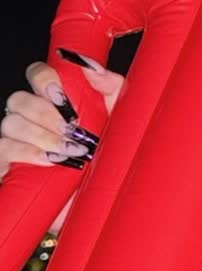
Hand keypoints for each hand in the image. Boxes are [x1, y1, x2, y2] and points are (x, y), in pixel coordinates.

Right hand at [0, 55, 124, 230]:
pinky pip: (4, 150)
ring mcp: (19, 144)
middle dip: (45, 113)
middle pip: (18, 99)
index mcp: (57, 103)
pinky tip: (50, 161)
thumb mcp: (121, 119)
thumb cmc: (112, 160)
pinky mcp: (11, 169)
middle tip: (71, 129)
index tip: (62, 94)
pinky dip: (27, 153)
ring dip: (41, 135)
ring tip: (67, 151)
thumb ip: (110, 86)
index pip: (38, 75)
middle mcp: (34, 121)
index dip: (43, 78)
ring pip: (10, 123)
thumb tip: (91, 67)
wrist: (107, 204)